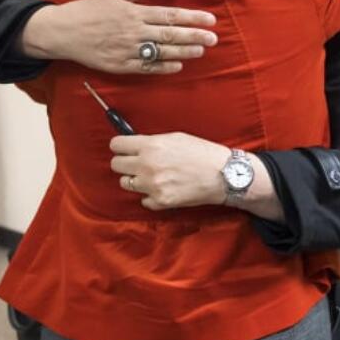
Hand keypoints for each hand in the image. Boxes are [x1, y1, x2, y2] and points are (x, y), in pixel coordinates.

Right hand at [20, 0, 217, 74]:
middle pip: (171, 34)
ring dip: (184, 52)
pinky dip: (163, 67)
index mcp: (135, 12)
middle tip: (213, 39)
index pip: (171, 15)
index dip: (193, 18)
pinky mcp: (121, 65)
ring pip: (162, 52)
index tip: (210, 20)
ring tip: (201, 51)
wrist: (64, 31)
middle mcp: (135, 32)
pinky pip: (147, 68)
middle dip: (194, 36)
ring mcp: (128, 50)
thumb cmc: (90, 9)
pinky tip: (178, 65)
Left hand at [109, 133, 228, 210]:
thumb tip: (135, 144)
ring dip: (135, 179)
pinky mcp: (160, 201)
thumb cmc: (202, 153)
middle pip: (116, 165)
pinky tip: (162, 188)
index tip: (124, 148)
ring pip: (125, 183)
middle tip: (137, 163)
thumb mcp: (175, 137)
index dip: (120, 146)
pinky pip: (142, 200)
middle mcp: (147, 165)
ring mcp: (152, 185)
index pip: (116, 145)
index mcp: (151, 145)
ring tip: (151, 176)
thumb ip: (152, 142)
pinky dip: (150, 195)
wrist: (223, 175)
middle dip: (125, 162)